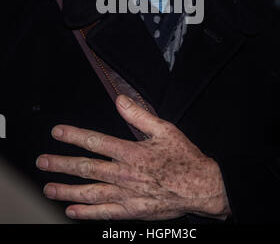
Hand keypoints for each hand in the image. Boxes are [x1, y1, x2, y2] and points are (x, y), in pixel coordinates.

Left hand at [36, 95, 229, 220]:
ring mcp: (127, 195)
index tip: (57, 132)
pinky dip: (86, 213)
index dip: (74, 136)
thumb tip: (120, 101)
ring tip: (48, 188)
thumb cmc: (184, 158)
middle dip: (62, 165)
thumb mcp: (165, 130)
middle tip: (43, 162)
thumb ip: (140, 115)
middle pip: (87, 169)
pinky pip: (104, 213)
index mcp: (132, 153)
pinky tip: (71, 211)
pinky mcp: (132, 211)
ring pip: (90, 193)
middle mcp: (125, 175)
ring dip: (67, 190)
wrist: (201, 187)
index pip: (96, 142)